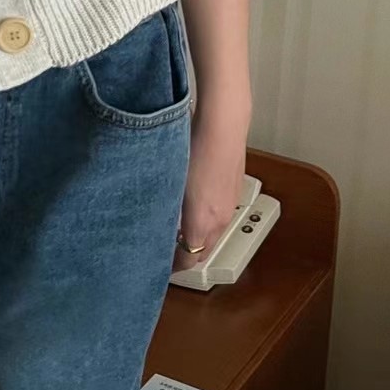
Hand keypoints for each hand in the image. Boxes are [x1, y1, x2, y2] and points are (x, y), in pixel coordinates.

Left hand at [173, 104, 249, 270]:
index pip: (188, 259)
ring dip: (197, 235)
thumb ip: (164, 211)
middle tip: (165, 249)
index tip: (158, 264)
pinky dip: (207, 218)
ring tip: (176, 225)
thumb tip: (155, 225)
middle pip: (203, 250)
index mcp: (203, 223)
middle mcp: (220, 219)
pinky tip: (193, 201)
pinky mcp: (234, 189)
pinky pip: (220, 214)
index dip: (172, 266)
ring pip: (213, 232)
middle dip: (185, 253)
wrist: (222, 124)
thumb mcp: (170, 185)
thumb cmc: (194, 149)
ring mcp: (230, 204)